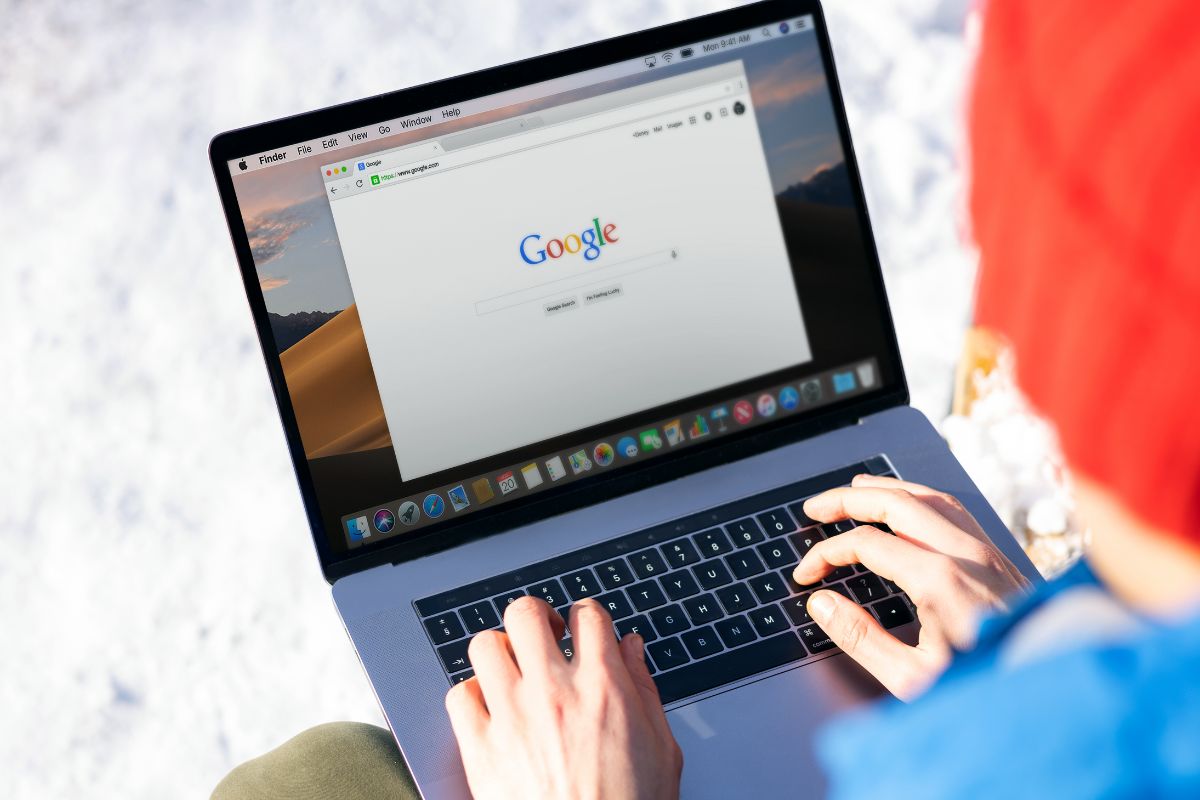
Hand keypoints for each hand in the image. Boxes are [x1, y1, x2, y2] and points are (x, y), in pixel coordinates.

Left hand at [445, 596, 682, 799]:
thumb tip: (630, 648)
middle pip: (526, 614)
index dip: (586, 616)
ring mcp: (512, 718)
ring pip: (485, 645)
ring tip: (513, 668)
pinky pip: (458, 696)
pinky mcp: (480, 749)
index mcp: (603, 689)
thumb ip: (644, 688)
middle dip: (536, 617)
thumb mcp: (662, 749)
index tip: (583, 628)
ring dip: (500, 651)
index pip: (587, 615)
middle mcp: (554, 693)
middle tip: (544, 636)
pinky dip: (472, 695)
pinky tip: (490, 708)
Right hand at [792, 474, 1031, 700]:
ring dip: (888, 489)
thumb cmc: (988, 693)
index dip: (827, 553)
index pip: (866, 543)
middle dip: (849, 499)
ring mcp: (988, 552)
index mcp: (938, 580)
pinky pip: (956, 511)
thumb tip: (823, 604)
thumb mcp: (912, 679)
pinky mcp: (1002, 560)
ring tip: (856, 490)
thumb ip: (861, 638)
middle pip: (897, 503)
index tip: (808, 574)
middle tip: (816, 507)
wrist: (1056, 699)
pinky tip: (910, 506)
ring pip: (931, 497)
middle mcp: (965, 555)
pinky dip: (922, 498)